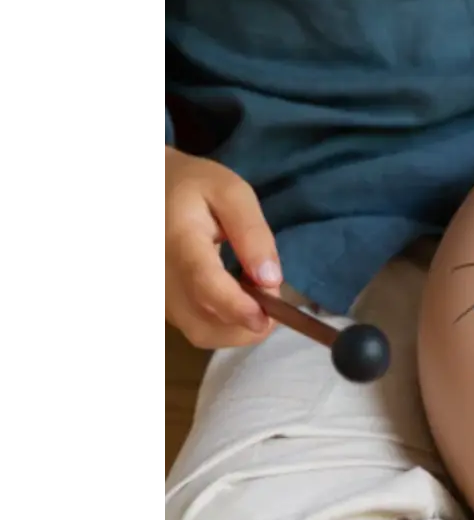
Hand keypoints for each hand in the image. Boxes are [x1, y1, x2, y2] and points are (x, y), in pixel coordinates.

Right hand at [163, 147, 281, 349]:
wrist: (156, 190)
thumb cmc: (195, 187)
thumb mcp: (231, 193)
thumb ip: (253, 233)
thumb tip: (271, 279)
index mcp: (180, 241)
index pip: (204, 283)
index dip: (237, 307)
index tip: (267, 318)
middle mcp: (164, 276)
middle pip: (204, 321)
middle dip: (248, 322)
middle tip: (271, 294)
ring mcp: (162, 294)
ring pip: (202, 332)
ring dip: (240, 327)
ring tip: (256, 294)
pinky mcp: (167, 304)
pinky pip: (198, 329)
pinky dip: (227, 326)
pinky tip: (240, 300)